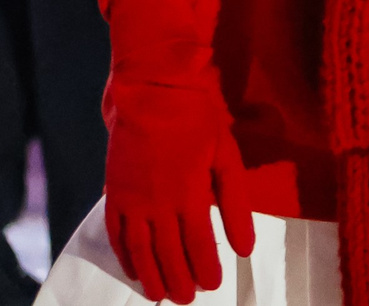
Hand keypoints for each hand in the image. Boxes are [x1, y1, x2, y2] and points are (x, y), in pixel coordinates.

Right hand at [103, 88, 254, 302]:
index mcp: (189, 195)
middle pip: (168, 254)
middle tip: (188, 299)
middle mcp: (158, 204)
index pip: (198, 244)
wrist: (153, 92)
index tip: (214, 284)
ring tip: (161, 296)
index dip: (206, 268)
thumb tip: (245, 246)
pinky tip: (133, 270)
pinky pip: (117, 234)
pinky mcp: (115, 193)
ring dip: (151, 276)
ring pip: (140, 251)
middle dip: (180, 280)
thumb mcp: (227, 156)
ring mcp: (132, 201)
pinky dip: (125, 256)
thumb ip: (235, 204)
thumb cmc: (198, 120)